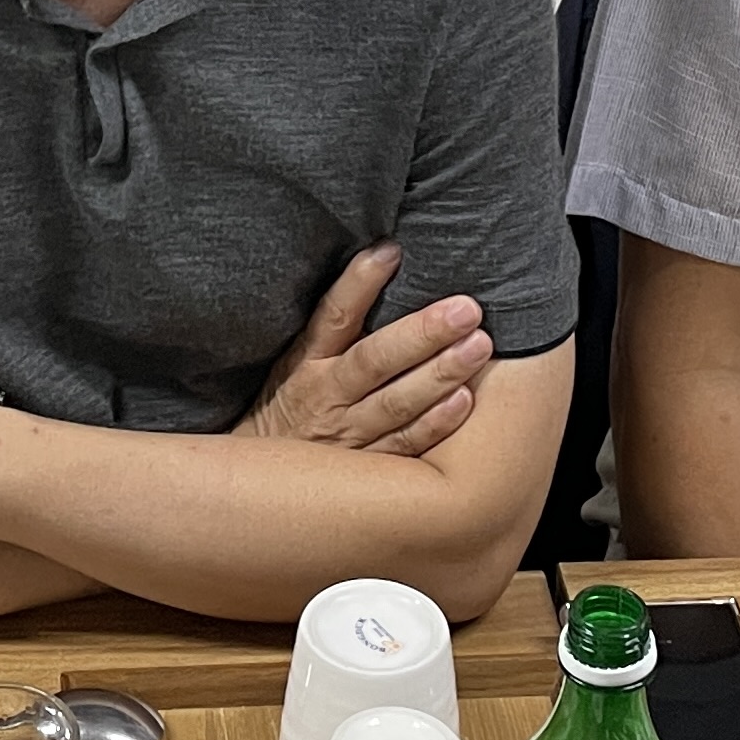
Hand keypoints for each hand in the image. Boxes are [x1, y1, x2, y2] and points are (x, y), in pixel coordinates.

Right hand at [241, 244, 493, 456]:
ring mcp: (347, 435)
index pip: (333, 316)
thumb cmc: (288, 409)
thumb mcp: (295, 364)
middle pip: (374, 360)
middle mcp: (326, 396)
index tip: (391, 251)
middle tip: (466, 309)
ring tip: (478, 347)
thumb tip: (383, 265)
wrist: (261, 488)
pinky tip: (464, 402)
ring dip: (439, 374)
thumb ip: (335, 330)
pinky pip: (404, 446)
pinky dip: (434, 425)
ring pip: (396, 403)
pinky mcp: (365, 469)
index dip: (360, 283)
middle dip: (422, 333)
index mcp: (306, 363)